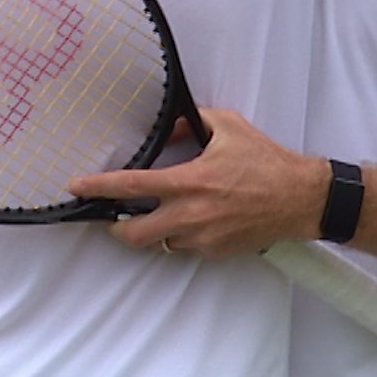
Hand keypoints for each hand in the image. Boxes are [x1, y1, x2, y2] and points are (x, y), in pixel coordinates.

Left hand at [67, 107, 329, 258]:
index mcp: (188, 181)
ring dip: (151, 230)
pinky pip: (183, 247)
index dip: (98, 187)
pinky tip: (192, 219)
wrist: (300, 198)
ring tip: (159, 213)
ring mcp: (202, 238)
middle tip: (110, 216)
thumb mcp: (226, 126)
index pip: (130, 186)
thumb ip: (189, 124)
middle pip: (132, 233)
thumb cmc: (265, 159)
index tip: (76, 186)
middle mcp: (190, 214)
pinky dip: (179, 235)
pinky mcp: (215, 252)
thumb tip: (166, 127)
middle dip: (114, 227)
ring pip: (158, 242)